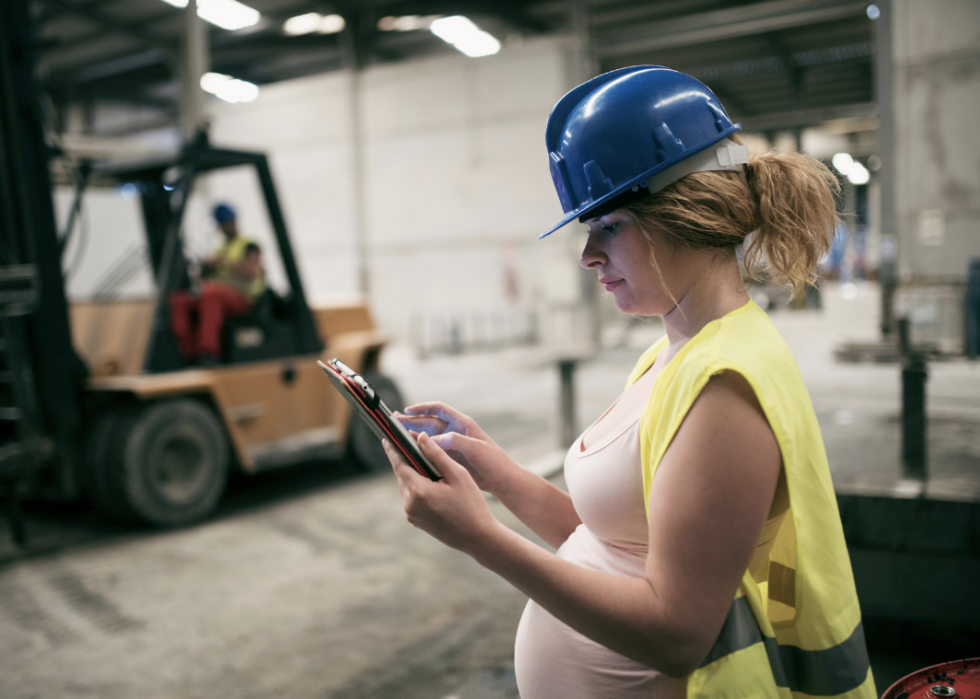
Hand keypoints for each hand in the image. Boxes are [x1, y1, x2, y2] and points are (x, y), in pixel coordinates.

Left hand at [383, 433, 499, 553]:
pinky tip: (430, 483)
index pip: (399, 464)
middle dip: (405, 461)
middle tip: (409, 446)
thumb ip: (437, 455)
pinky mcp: (416, 521)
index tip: (387, 438)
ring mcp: (411, 514)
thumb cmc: (471, 504)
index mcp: (419, 491)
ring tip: (424, 463)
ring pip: (406, 487)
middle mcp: (410, 504)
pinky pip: (412, 498)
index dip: (393, 450)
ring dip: (412, 474)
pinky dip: (417, 488)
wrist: (477, 537)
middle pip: (402, 475)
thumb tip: (421, 437)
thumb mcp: (457, 474)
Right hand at [395, 403, 519, 496]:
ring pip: (427, 436)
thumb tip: (433, 440)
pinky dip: (418, 449)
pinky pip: (430, 450)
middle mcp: (454, 431)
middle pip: (429, 422)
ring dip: (412, 434)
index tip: (407, 410)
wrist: (502, 479)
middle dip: (411, 421)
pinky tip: (408, 451)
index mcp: (462, 423)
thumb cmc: (493, 461)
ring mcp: (451, 445)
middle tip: (394, 422)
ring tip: (395, 434)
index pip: (439, 410)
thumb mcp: (476, 449)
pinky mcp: (449, 457)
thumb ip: (455, 441)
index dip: (422, 408)